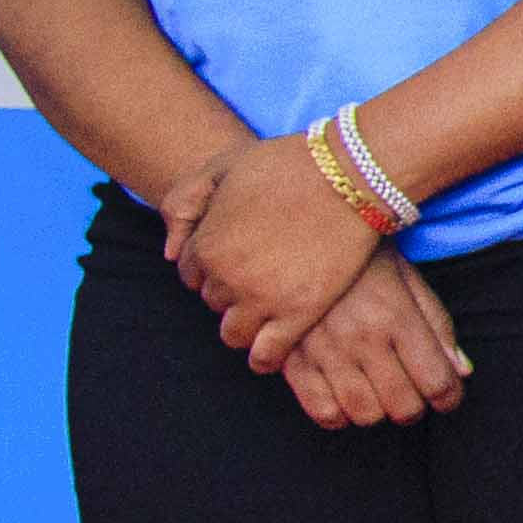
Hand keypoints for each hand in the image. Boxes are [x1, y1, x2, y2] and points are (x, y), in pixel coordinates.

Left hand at [172, 131, 385, 365]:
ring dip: (244, 325)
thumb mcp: (222, 166)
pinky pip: (268, 354)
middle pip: (214, 302)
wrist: (351, 175)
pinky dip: (264, 358)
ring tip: (265, 312)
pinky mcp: (300, 314)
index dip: (213, 267)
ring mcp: (264, 299)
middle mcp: (227, 278)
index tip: (237, 259)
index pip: (192, 275)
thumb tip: (170, 255)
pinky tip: (270, 351)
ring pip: (234, 333)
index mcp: (206, 245)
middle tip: (260, 277)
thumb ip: (184, 203)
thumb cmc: (288, 164)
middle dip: (230, 292)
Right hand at [270, 253, 468, 431]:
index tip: (446, 396)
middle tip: (411, 393)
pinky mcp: (292, 359)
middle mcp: (362, 338)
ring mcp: (324, 352)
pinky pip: (321, 412)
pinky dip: (339, 416)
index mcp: (397, 317)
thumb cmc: (362, 259)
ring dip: (378, 411)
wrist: (298, 236)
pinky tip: (344, 398)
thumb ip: (437, 326)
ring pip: (364, 414)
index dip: (449, 398)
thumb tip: (462, 372)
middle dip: (415, 407)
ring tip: (377, 393)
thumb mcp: (409, 279)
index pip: (436, 382)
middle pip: (402, 407)